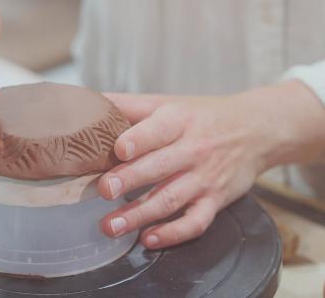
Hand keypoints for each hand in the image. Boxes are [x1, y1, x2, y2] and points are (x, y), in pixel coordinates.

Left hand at [97, 92, 276, 248]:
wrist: (255, 130)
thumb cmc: (201, 116)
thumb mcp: (166, 103)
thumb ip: (126, 106)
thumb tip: (85, 103)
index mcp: (178, 121)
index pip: (158, 130)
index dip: (138, 140)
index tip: (118, 149)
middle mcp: (193, 150)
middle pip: (159, 167)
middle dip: (130, 180)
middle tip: (103, 190)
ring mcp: (205, 178)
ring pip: (171, 199)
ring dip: (140, 215)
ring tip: (111, 226)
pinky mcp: (215, 201)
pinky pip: (196, 222)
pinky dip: (173, 234)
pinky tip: (148, 239)